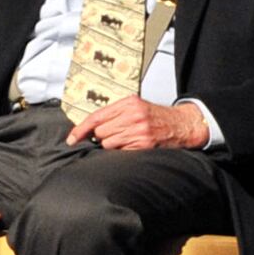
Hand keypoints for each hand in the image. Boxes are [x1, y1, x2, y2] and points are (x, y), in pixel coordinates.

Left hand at [66, 97, 209, 150]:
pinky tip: (132, 145)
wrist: (182, 124)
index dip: (80, 129)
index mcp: (129, 103)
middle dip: (103, 136)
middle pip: (100, 132)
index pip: (96, 117)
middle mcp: (133, 115)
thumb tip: (89, 128)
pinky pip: (120, 151)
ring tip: (126, 139)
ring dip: (113, 145)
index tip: (71, 139)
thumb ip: (114, 113)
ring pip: (108, 143)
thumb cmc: (156, 116)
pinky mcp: (143, 144)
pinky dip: (122, 150)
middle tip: (116, 134)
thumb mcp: (136, 106)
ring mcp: (138, 130)